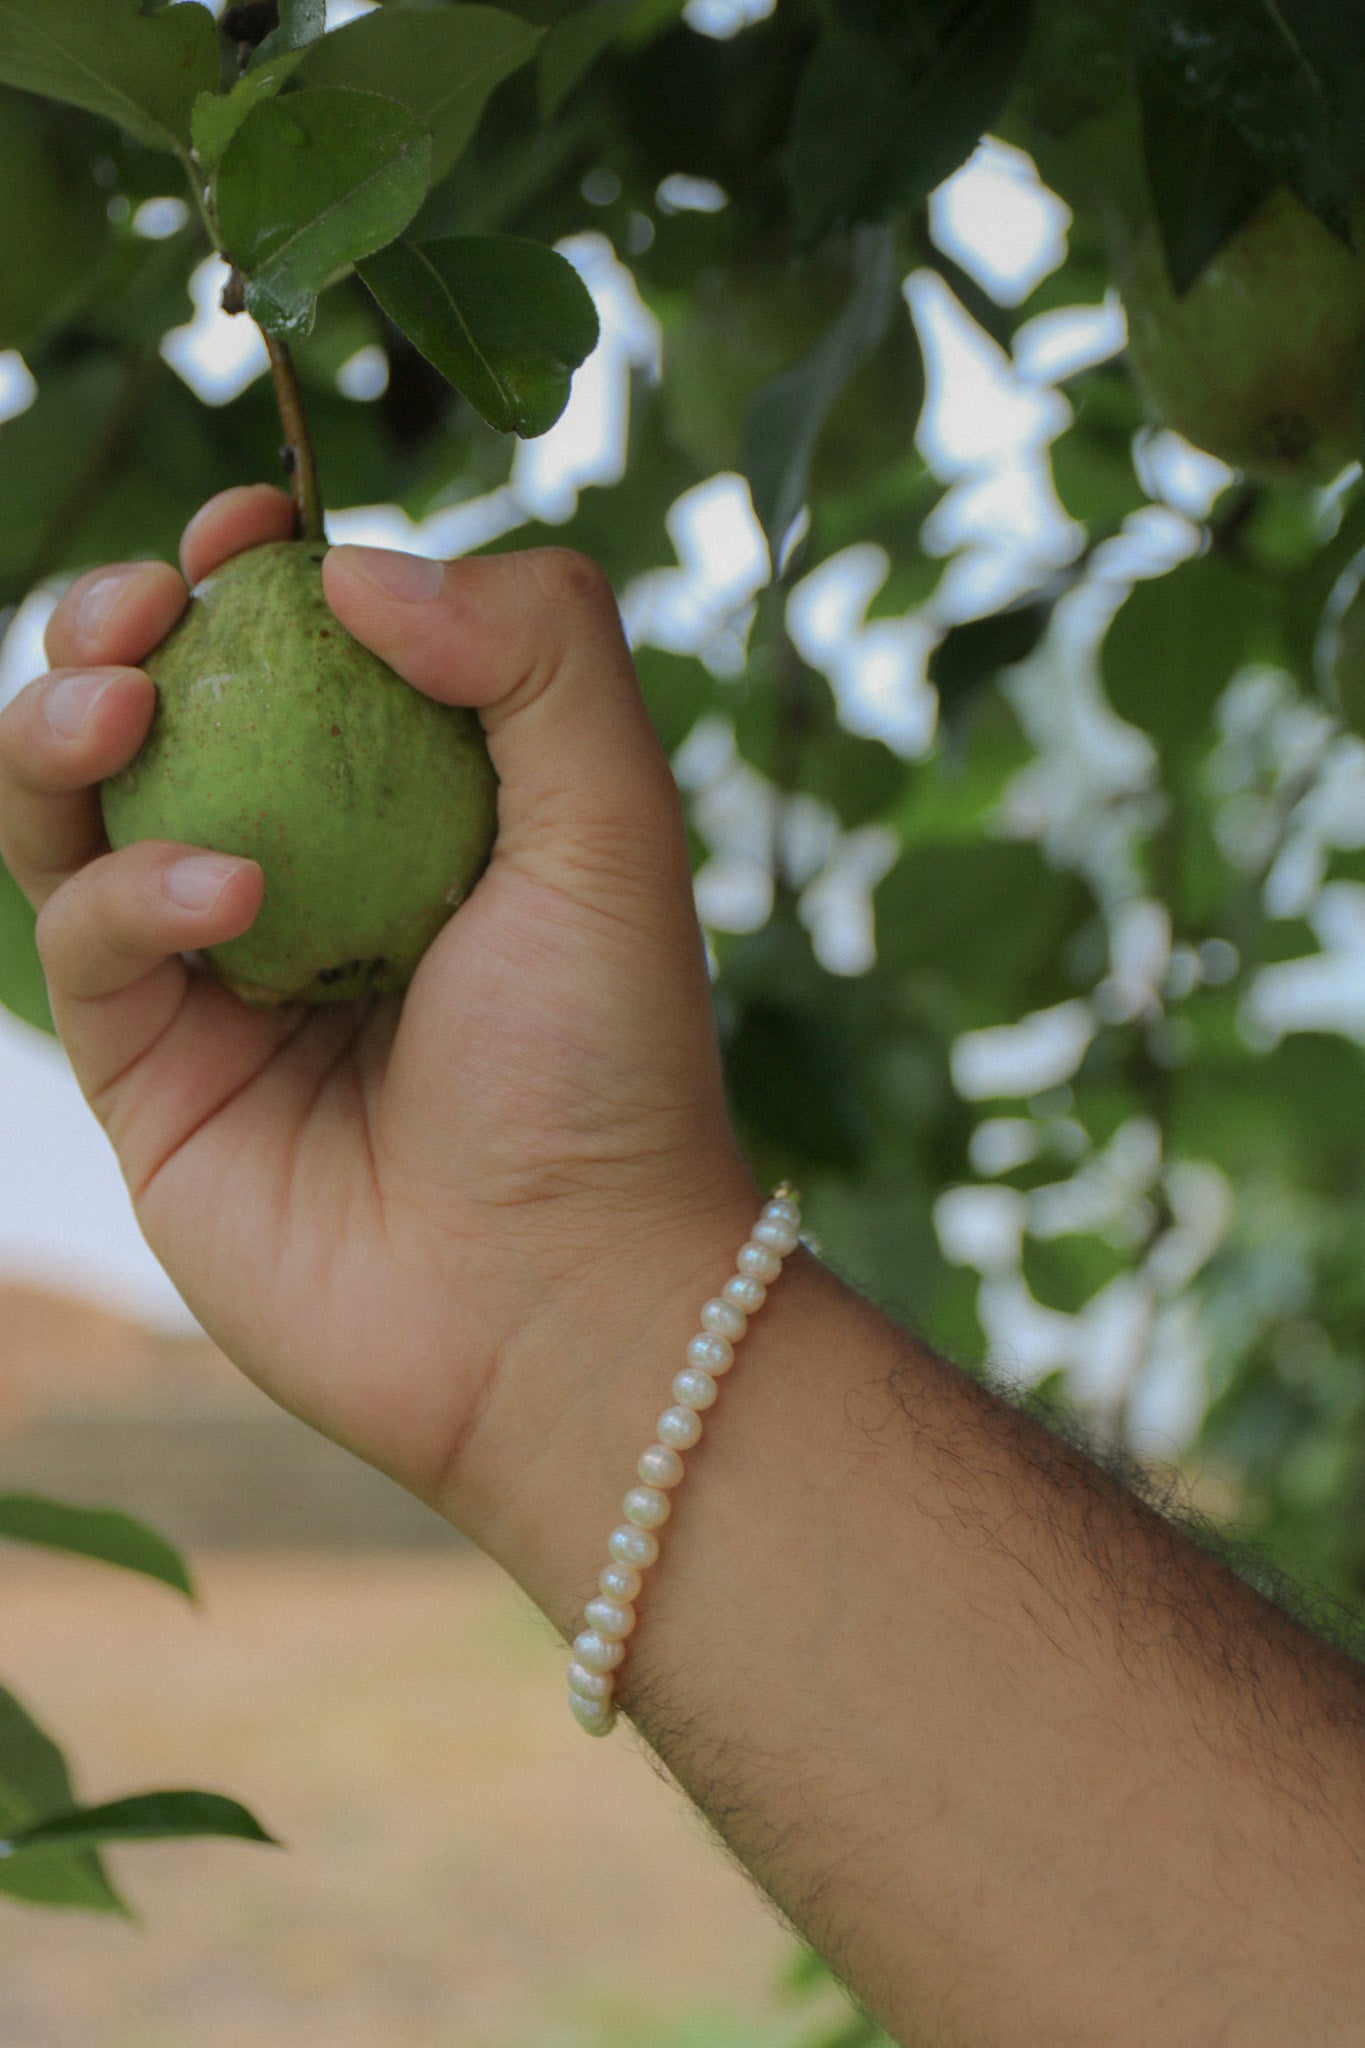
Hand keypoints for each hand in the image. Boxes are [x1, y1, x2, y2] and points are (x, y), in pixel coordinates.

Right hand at [0, 486, 756, 1558]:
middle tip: (151, 605)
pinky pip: (83, 941)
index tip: (255, 524)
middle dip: (114, 625)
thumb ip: (536, 653)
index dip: (253, 570)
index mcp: (408, 813)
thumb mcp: (617, 826)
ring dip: (62, 723)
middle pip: (151, 711)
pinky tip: (229, 897)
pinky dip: (130, 893)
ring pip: (66, 812)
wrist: (564, 1303)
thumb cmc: (609, 1067)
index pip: (294, 654)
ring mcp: (212, 980)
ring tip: (126, 698)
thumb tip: (351, 564)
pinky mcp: (150, 1076)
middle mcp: (299, 880)